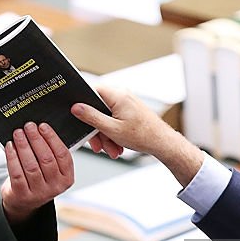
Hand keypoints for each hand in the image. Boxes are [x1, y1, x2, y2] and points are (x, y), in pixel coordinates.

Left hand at [1, 122, 74, 224]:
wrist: (23, 201)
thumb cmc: (38, 179)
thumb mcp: (51, 170)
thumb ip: (50, 153)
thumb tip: (39, 129)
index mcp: (67, 178)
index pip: (63, 155)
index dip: (52, 138)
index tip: (43, 126)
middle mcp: (55, 187)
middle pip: (46, 159)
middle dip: (36, 139)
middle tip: (29, 126)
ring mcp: (39, 193)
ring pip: (31, 165)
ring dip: (23, 146)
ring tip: (18, 133)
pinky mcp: (23, 195)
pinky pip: (17, 173)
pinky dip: (12, 157)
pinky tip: (10, 146)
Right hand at [71, 86, 204, 186]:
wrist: (163, 143)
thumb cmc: (143, 136)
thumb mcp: (111, 129)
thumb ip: (92, 117)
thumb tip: (76, 107)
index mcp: (117, 95)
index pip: (92, 91)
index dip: (83, 105)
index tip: (78, 118)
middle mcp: (122, 96)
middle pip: (98, 108)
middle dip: (97, 129)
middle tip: (98, 144)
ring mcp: (126, 103)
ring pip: (106, 117)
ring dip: (106, 135)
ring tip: (112, 149)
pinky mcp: (130, 111)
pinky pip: (115, 120)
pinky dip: (113, 133)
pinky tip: (117, 145)